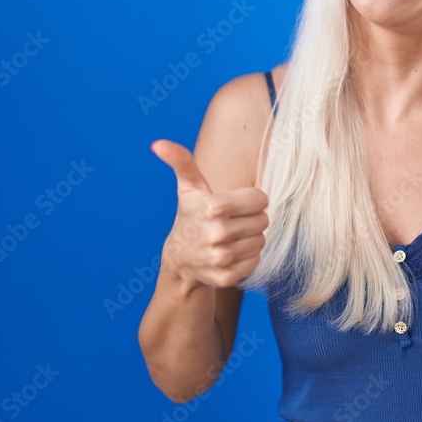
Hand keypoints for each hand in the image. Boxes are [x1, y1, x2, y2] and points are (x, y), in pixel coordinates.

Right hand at [151, 139, 268, 288]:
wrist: (180, 259)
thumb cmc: (191, 215)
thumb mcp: (189, 187)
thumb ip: (181, 161)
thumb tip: (158, 144)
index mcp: (212, 207)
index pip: (260, 200)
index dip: (252, 200)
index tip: (237, 204)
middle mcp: (216, 233)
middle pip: (262, 221)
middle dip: (252, 219)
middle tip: (234, 221)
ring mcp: (220, 258)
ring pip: (260, 241)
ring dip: (251, 238)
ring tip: (233, 236)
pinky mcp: (225, 276)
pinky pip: (255, 262)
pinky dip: (248, 258)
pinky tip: (233, 252)